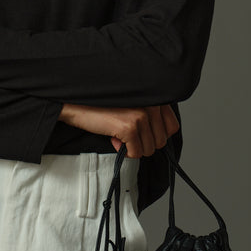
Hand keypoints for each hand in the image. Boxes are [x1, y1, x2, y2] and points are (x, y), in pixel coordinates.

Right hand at [58, 103, 179, 157]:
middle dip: (143, 143)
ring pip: (149, 149)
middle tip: (125, 133)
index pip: (172, 126)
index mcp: (155, 97)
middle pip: (161, 141)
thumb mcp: (132, 103)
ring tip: (118, 133)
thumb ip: (149, 112)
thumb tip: (161, 136)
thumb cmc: (102, 104)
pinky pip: (136, 153)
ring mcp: (142, 115)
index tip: (141, 133)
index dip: (156, 135)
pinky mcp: (130, 127)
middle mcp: (152, 104)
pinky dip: (123, 151)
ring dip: (133, 147)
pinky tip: (113, 137)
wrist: (77, 104)